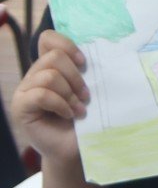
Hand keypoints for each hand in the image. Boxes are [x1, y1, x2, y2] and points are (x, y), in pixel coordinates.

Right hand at [11, 31, 86, 165]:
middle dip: (75, 77)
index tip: (84, 64)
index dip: (68, 46)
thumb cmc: (85, 120)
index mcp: (50, 67)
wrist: (75, 149)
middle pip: (54, 57)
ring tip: (79, 109)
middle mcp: (35, 75)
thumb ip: (87, 74)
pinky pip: (40, 94)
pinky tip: (68, 115)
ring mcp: (25, 90)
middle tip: (86, 97)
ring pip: (49, 76)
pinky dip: (60, 104)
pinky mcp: (21, 106)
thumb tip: (106, 54)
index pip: (48, 39)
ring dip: (69, 94)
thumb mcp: (88, 92)